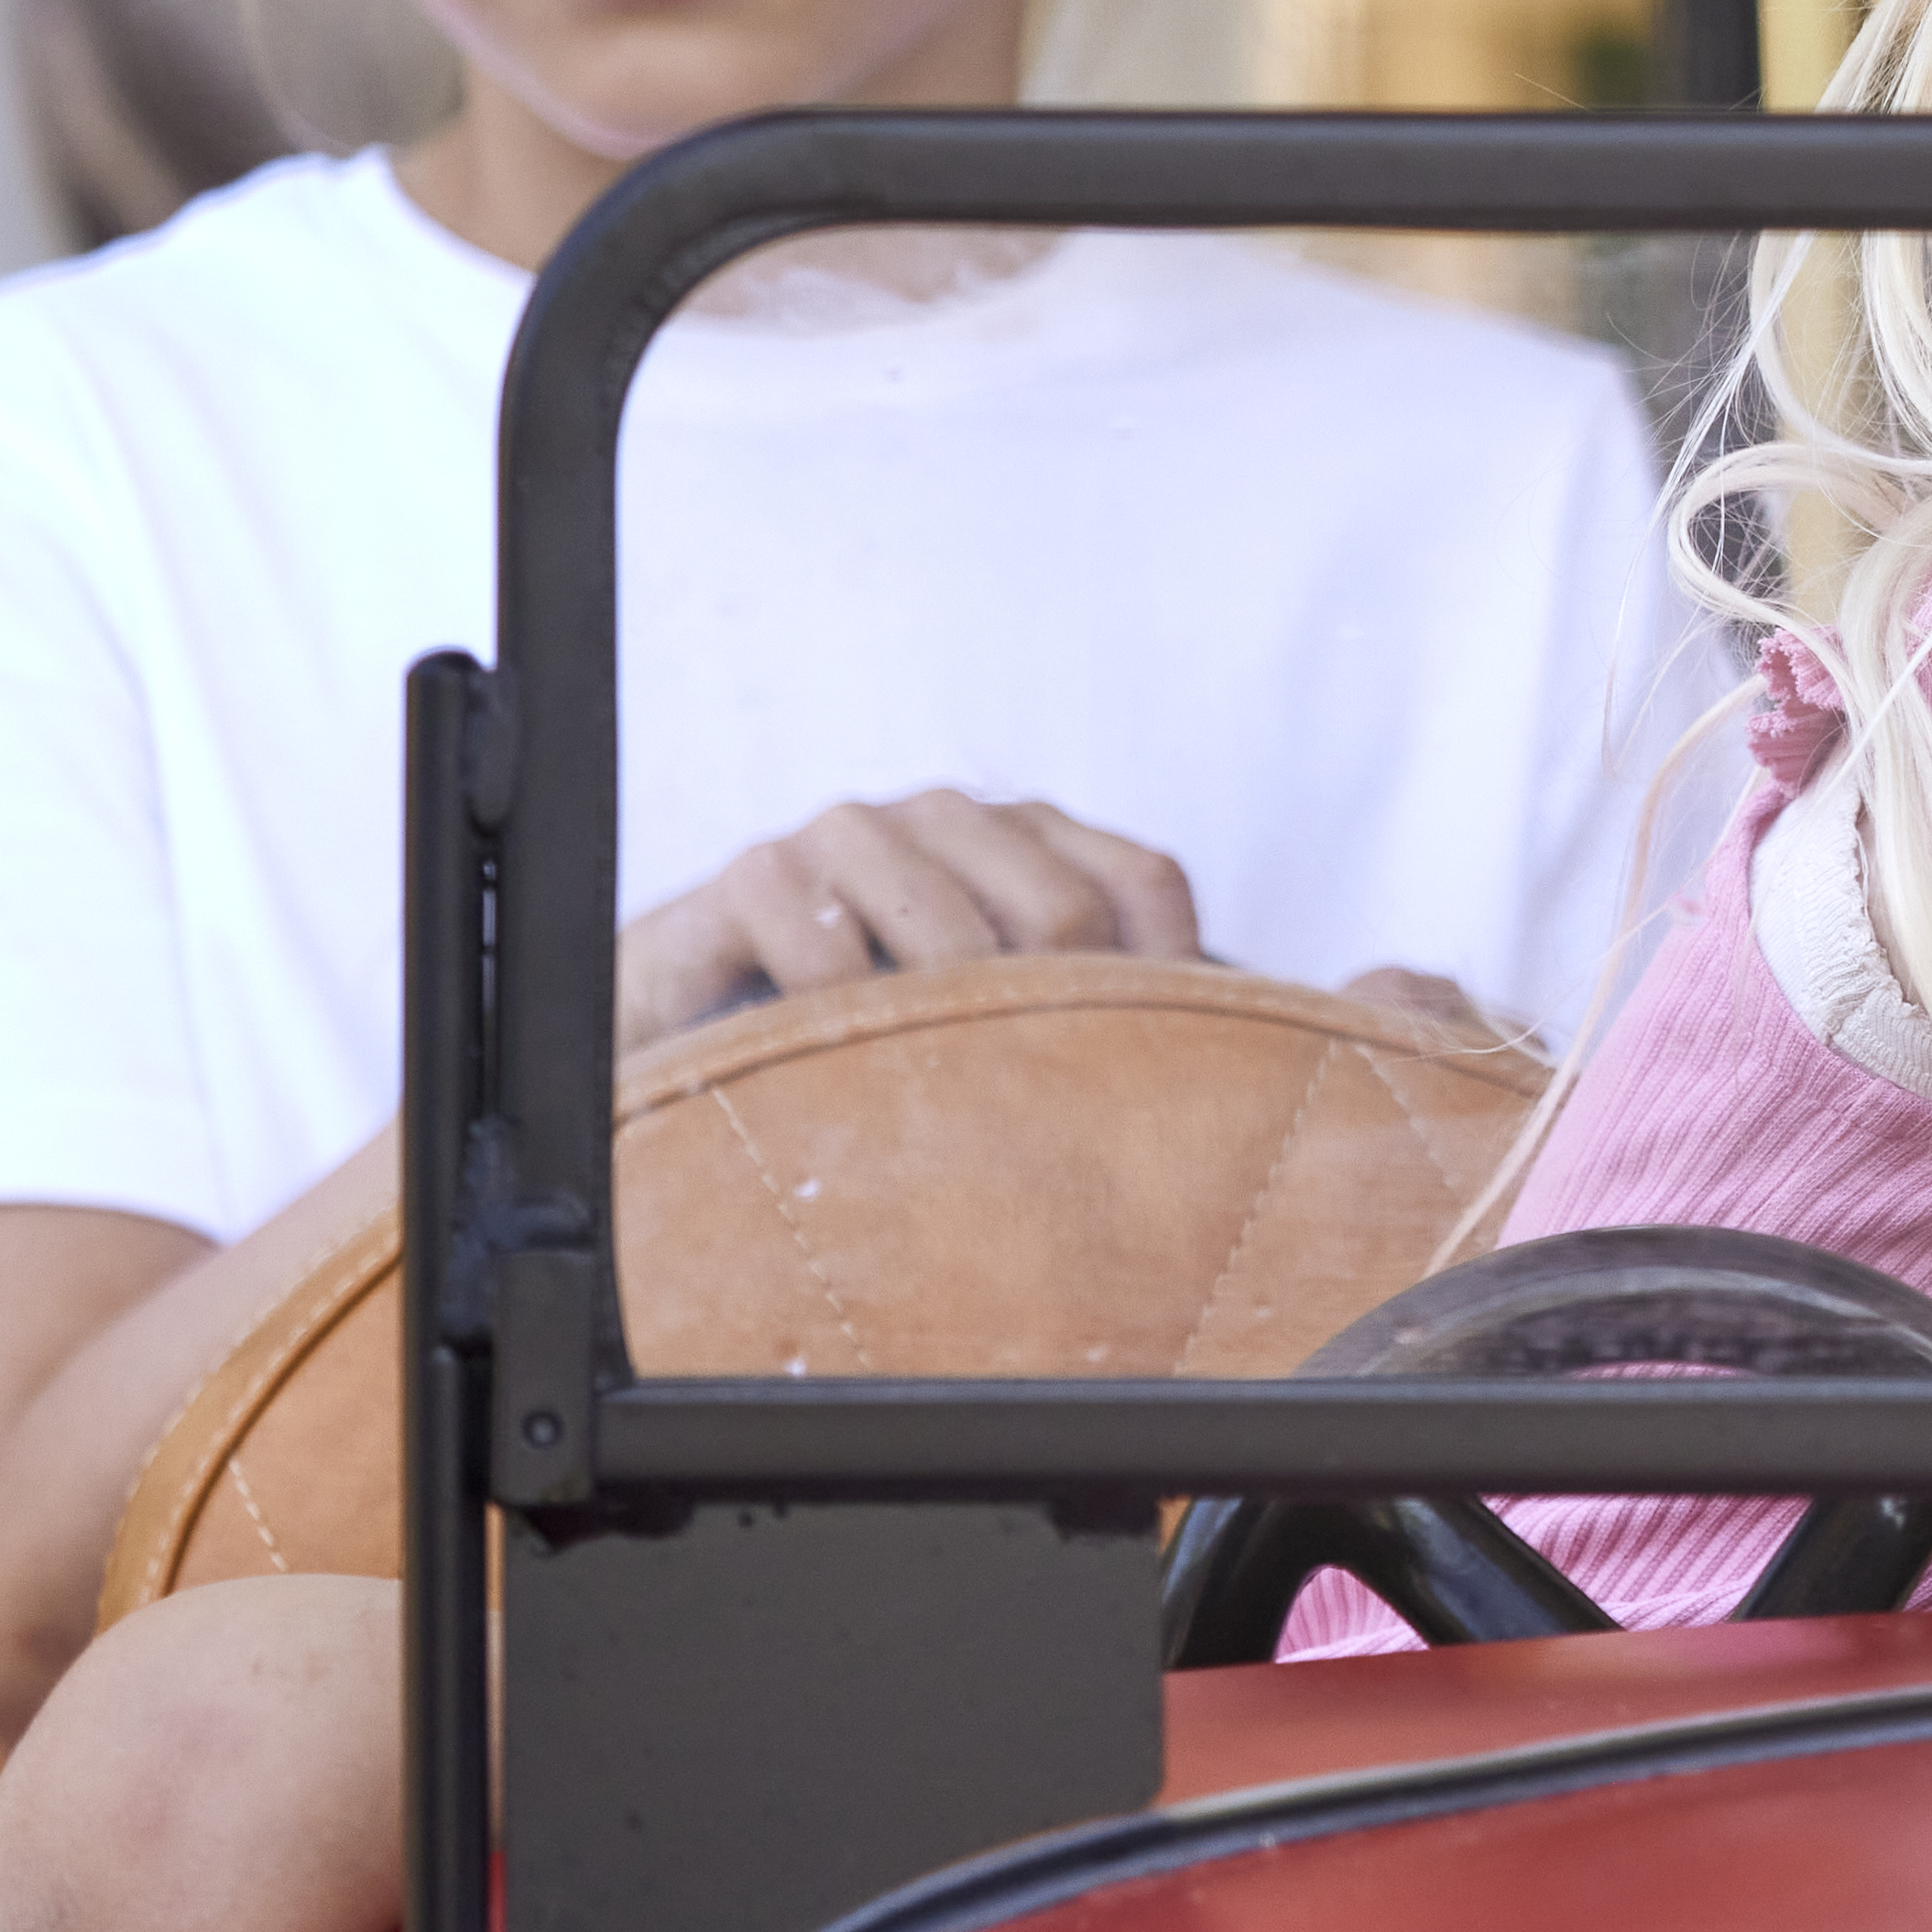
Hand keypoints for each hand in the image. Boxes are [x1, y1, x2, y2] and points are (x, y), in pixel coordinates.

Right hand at [615, 790, 1208, 1051]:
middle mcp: (951, 815)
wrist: (685, 1027)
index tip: (1132, 1080)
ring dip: (953, 1040)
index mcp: (1029, 834)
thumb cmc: (865, 1031)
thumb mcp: (993, 1014)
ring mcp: (854, 832)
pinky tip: (836, 1072)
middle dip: (1054, 1026)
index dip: (1160, 986)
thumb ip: (1097, 1008)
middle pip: (1066, 918)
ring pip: (957, 941)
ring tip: (936, 1110)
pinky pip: (834, 955)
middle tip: (1023, 1116)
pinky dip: (845, 1029)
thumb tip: (1246, 1066)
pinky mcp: (760, 872)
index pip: (1146, 887)